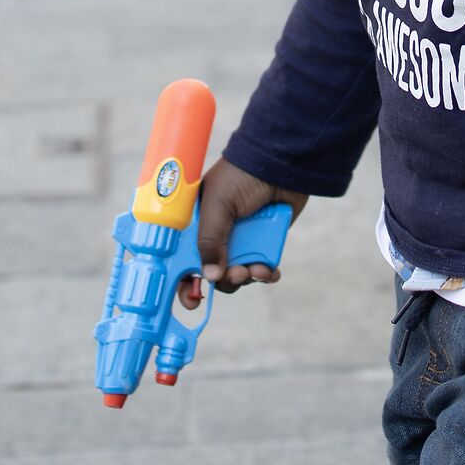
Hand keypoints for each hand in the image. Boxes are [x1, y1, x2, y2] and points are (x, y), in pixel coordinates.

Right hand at [177, 156, 306, 307]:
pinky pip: (260, 268)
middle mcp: (216, 234)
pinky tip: (270, 271)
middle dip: (225, 280)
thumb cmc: (243, 176)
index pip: (182, 258)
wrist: (282, 164)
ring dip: (247, 277)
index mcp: (196, 223)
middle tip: (237, 274)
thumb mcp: (219, 206)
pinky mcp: (263, 242)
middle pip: (213, 272)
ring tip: (257, 269)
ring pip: (238, 274)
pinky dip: (265, 273)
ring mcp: (240, 239)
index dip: (185, 281)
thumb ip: (210, 241)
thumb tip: (210, 277)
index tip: (193, 300)